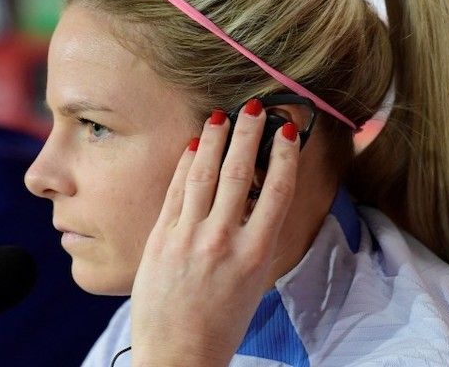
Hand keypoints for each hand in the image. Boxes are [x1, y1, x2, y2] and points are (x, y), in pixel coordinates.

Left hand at [130, 101, 299, 365]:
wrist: (178, 355)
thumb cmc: (222, 322)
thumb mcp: (254, 281)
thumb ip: (255, 237)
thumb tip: (258, 194)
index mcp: (256, 254)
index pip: (277, 190)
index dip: (285, 155)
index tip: (288, 130)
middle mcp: (224, 241)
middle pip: (241, 172)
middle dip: (249, 133)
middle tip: (255, 106)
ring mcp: (189, 237)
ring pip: (205, 174)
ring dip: (216, 139)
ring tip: (223, 115)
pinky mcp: (160, 238)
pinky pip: (176, 191)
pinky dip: (186, 165)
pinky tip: (195, 146)